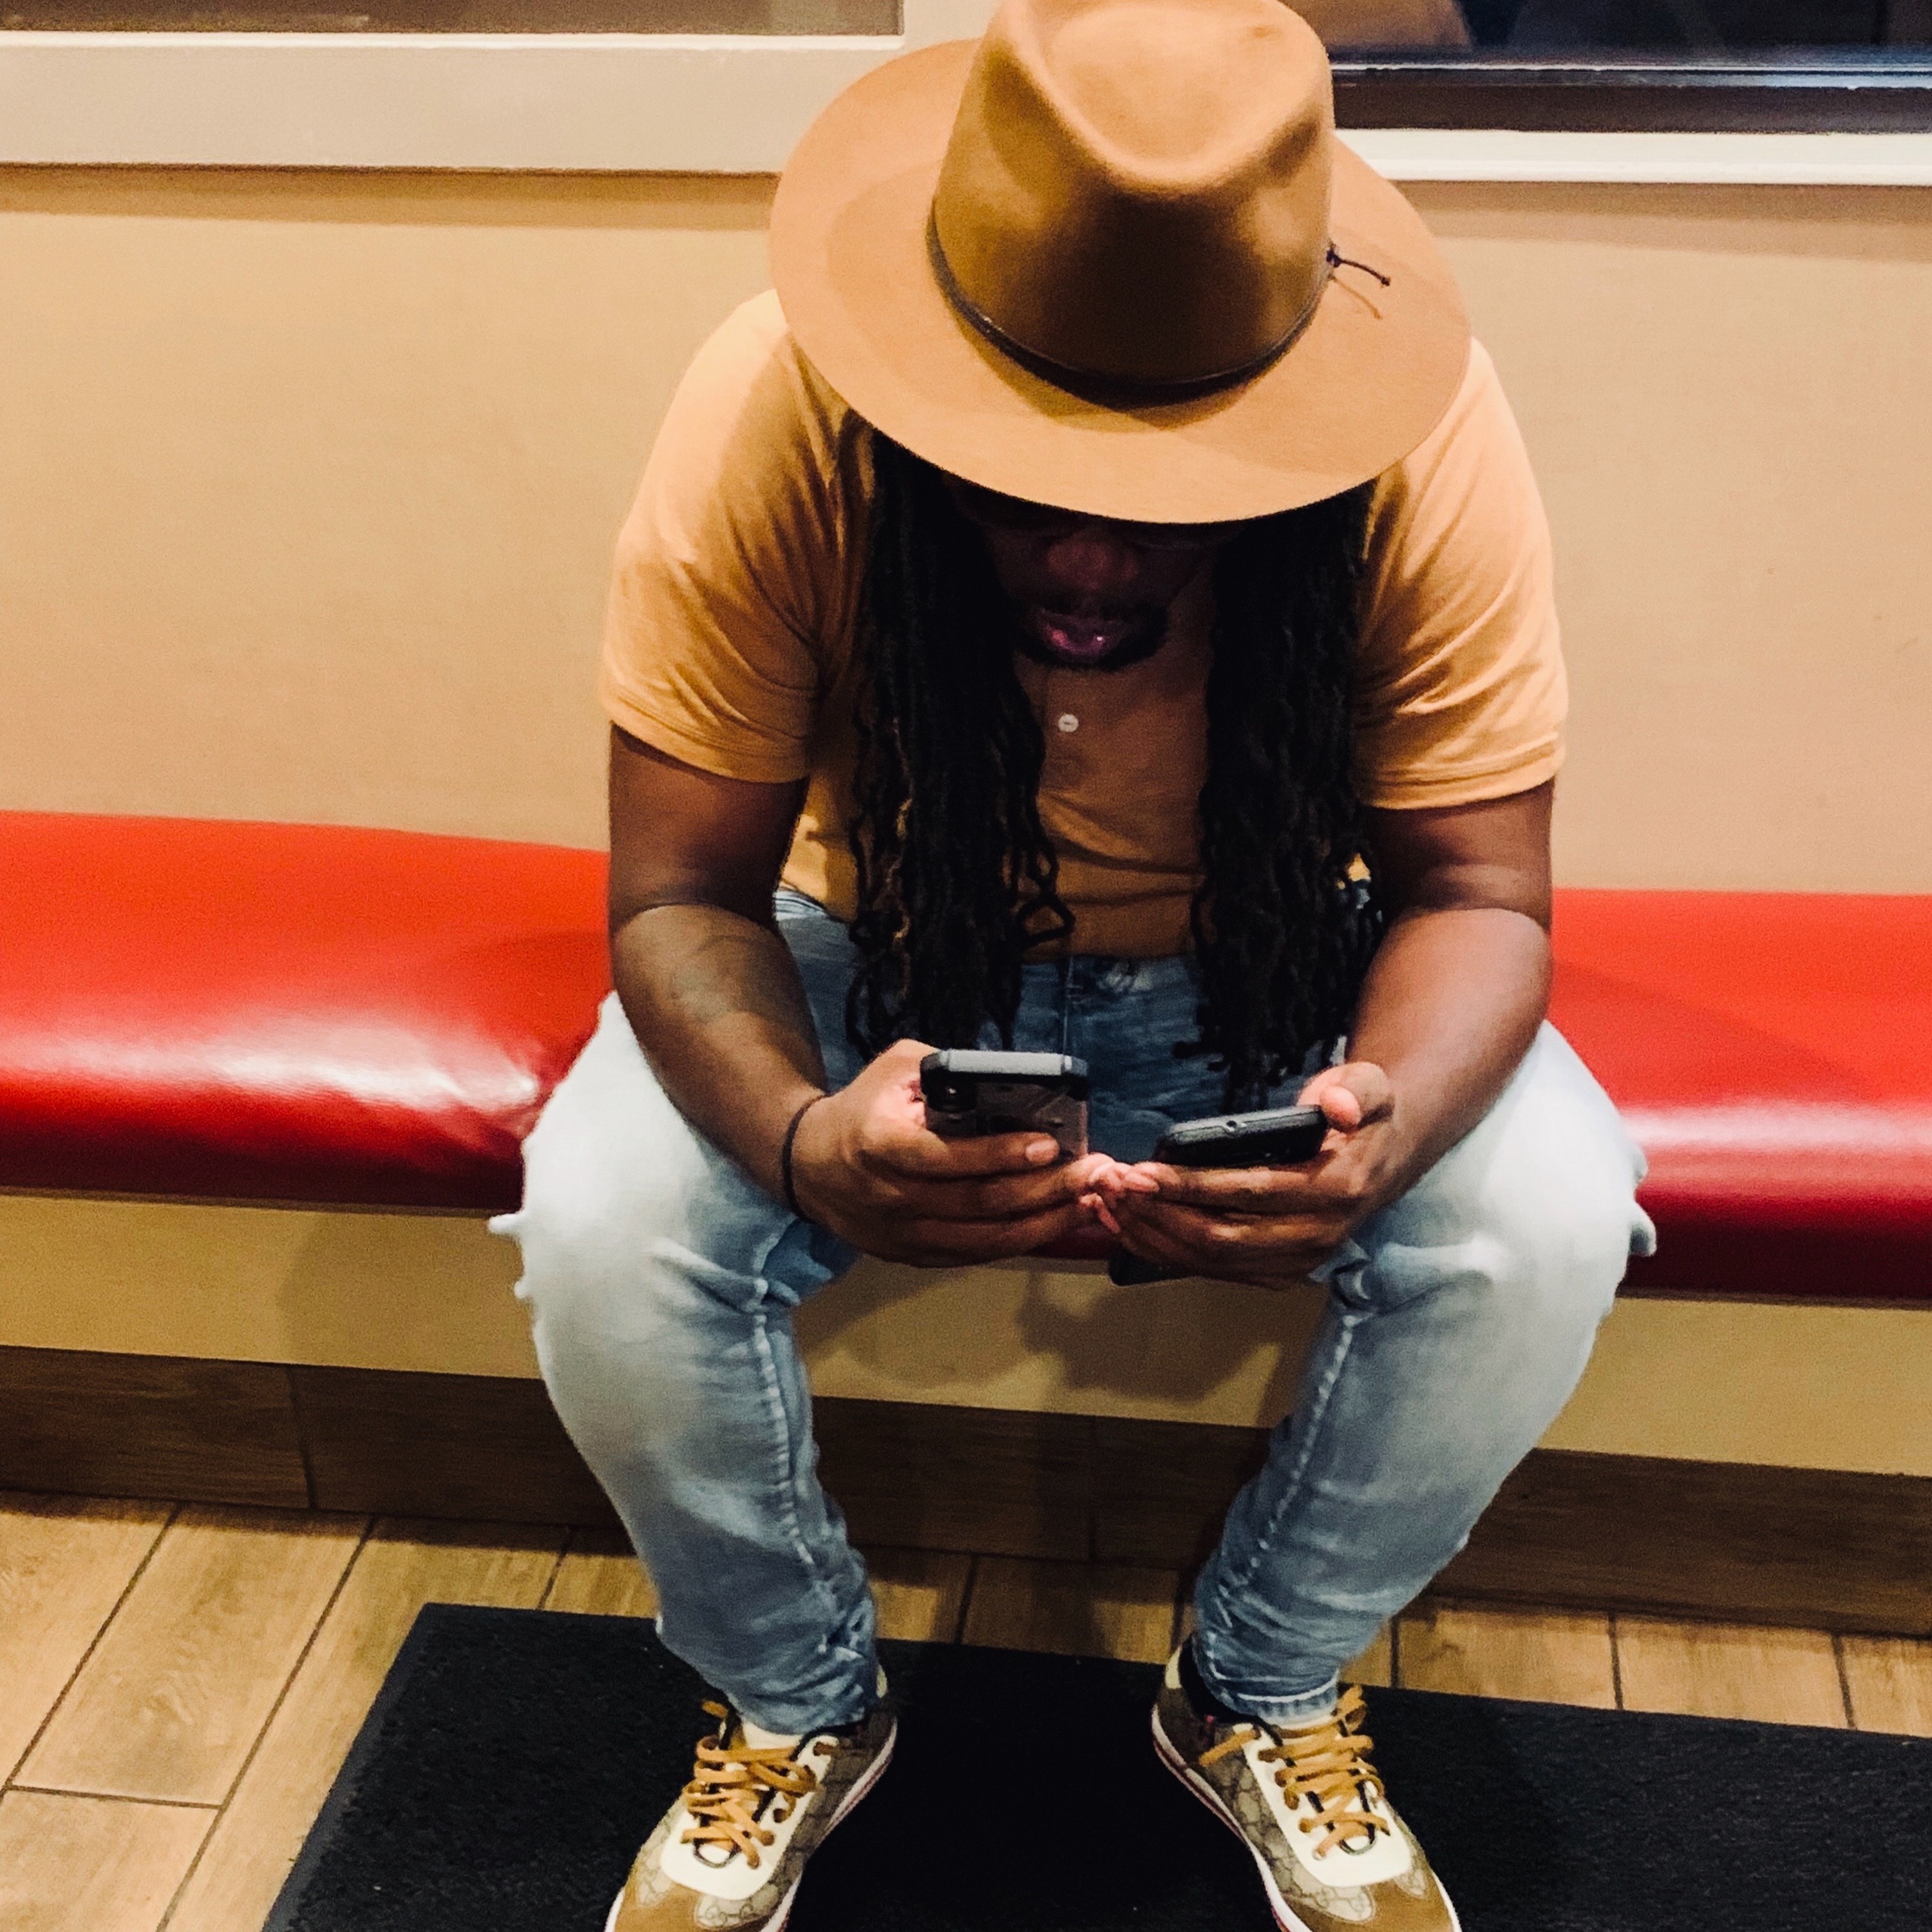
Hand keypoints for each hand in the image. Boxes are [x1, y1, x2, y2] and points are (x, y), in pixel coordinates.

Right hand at [788, 1039, 1113, 1265]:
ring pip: (985, 1238)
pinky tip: (1056, 1223)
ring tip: (1088, 1202)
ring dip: (1045, 1222)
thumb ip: (945, 1069)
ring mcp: (902, 1235)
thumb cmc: (864, 1108)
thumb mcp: (894, 1069)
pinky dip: (1021, 1241)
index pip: (946, 1158)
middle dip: (1044, 1190)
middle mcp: (891, 1197)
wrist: (809, 1166)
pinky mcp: (913, 1256)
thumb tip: (1009, 1078)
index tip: (1049, 1143)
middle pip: (978, 1203)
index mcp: (880, 1145)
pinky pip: (977, 1254)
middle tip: (1092, 1174)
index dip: (1000, 1154)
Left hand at [1087, 1062, 1410, 1288]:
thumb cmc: (1363, 1116)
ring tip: (1105, 1201)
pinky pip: (1209, 1268)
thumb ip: (1355, 1091)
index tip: (1142, 1170)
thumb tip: (1337, 1106)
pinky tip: (1124, 1225)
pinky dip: (1162, 1249)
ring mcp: (1295, 1262)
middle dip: (1157, 1213)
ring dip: (1151, 1234)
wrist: (1382, 1159)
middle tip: (1111, 1184)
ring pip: (1208, 1260)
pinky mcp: (1274, 1272)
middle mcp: (1316, 1237)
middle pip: (1220, 1237)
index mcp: (1335, 1191)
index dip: (1192, 1185)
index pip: (1252, 1193)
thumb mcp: (1370, 1086)